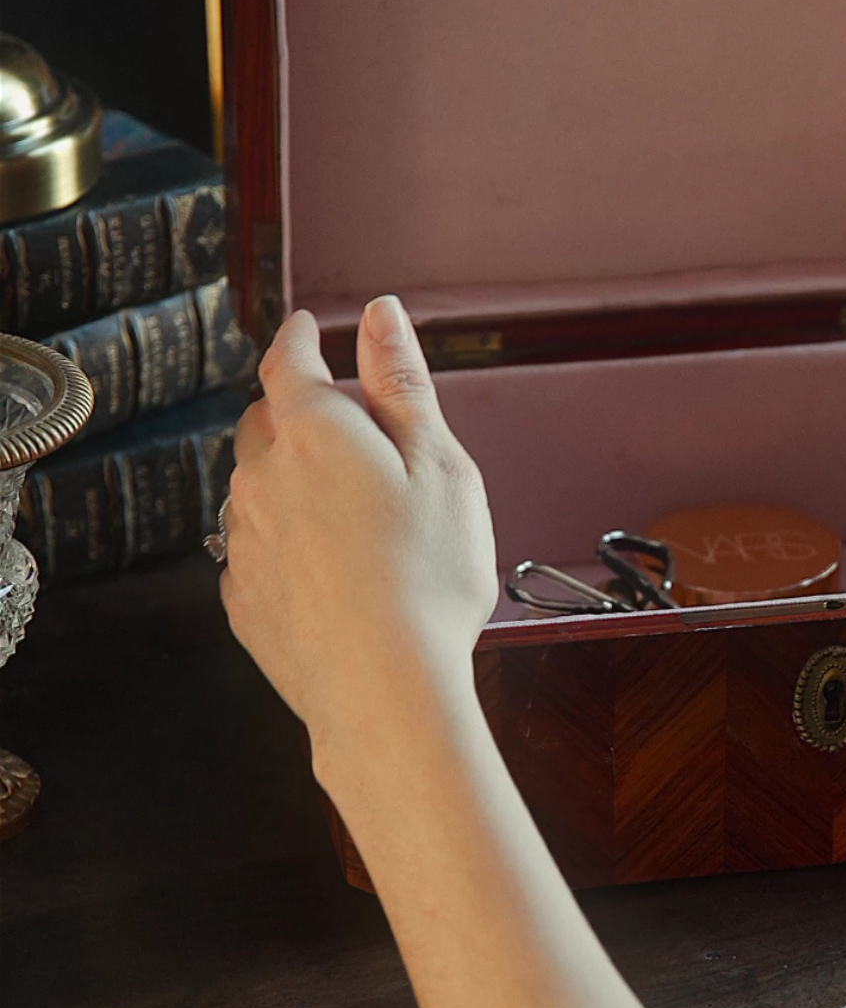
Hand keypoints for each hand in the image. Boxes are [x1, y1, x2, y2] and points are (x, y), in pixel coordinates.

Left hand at [219, 298, 498, 778]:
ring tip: (353, 514)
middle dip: (298, 413)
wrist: (385, 691)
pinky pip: (256, 549)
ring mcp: (245, 542)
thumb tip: (381, 316)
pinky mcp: (245, 599)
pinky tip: (332, 569)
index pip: (287, 361)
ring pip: (256, 487)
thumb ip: (403, 383)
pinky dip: (284, 542)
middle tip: (353, 433)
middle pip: (265, 423)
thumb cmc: (425, 580)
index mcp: (314, 434)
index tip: (308, 329)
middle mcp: (262, 480)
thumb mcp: (439, 465)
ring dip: (291, 481)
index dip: (300, 338)